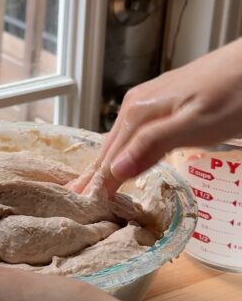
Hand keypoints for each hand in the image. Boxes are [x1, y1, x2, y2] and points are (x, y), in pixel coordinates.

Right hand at [72, 38, 241, 192]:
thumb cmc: (232, 93)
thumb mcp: (192, 125)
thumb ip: (152, 145)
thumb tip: (115, 169)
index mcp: (138, 113)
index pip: (110, 158)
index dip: (98, 184)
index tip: (84, 208)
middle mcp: (137, 106)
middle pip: (109, 148)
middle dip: (93, 175)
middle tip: (75, 200)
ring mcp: (149, 103)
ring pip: (120, 141)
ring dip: (105, 164)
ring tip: (91, 186)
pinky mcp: (163, 104)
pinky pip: (133, 134)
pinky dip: (123, 152)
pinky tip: (124, 159)